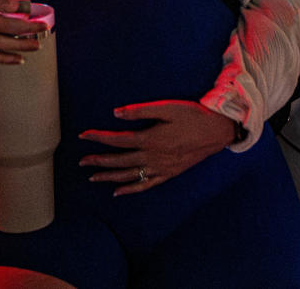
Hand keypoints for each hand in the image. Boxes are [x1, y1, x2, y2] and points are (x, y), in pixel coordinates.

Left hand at [80, 100, 237, 194]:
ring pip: (129, 175)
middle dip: (98, 160)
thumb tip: (116, 113)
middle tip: (81, 161)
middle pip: (119, 160)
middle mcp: (152, 157)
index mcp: (150, 139)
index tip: (83, 136)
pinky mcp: (169, 174)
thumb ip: (140, 111)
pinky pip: (145, 185)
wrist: (217, 131)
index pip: (117, 140)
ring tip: (92, 177)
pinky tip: (118, 192)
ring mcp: (161, 168)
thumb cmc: (193, 115)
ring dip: (109, 176)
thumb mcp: (167, 107)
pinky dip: (130, 189)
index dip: (98, 138)